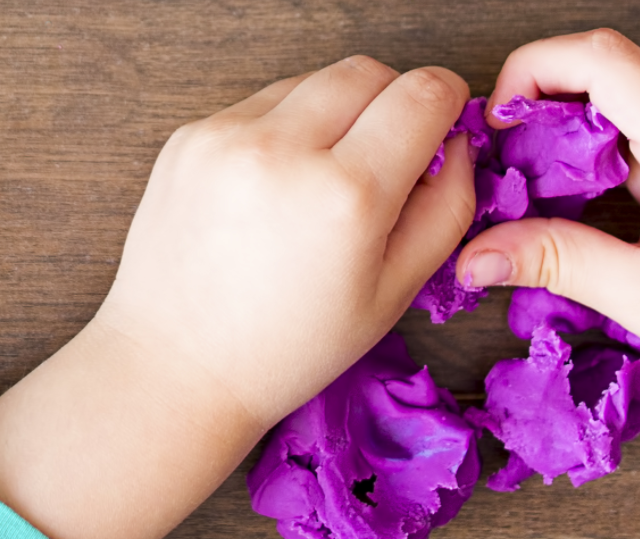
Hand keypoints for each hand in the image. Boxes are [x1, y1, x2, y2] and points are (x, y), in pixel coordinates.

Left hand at [0, 57, 474, 538]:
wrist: (179, 366)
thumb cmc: (292, 348)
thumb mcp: (396, 293)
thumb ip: (447, 210)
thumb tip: (460, 145)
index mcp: (349, 196)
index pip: (423, 94)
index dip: (449, 100)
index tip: (447, 120)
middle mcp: (284, 150)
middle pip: (369, 71)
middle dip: (396, 99)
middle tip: (392, 155)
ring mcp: (227, 136)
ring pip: (314, 80)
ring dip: (340, 112)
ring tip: (328, 181)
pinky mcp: (189, 136)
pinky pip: (262, 103)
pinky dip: (288, 129)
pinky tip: (280, 189)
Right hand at [456, 30, 639, 469]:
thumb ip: (556, 261)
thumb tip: (473, 255)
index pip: (602, 58)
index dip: (531, 74)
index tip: (496, 127)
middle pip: (610, 65)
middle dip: (544, 106)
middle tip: (510, 172)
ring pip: (629, 90)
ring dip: (576, 129)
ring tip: (545, 193)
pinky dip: (609, 147)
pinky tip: (592, 199)